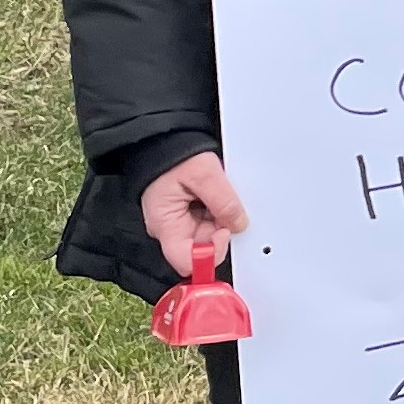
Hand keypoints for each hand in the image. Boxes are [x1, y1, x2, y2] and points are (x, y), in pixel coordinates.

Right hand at [139, 151, 246, 269]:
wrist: (165, 141)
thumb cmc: (173, 156)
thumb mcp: (204, 174)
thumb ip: (223, 202)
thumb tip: (239, 225)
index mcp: (166, 225)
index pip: (187, 262)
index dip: (211, 253)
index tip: (225, 232)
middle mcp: (170, 229)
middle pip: (203, 247)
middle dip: (220, 228)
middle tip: (224, 203)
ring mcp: (179, 223)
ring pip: (209, 234)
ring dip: (220, 218)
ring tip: (216, 192)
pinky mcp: (187, 216)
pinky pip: (208, 222)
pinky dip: (218, 211)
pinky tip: (214, 195)